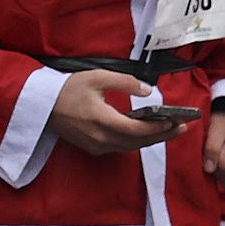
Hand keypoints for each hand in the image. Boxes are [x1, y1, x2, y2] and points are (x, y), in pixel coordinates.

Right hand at [47, 71, 185, 154]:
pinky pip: (120, 147)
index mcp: (100, 119)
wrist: (42, 105)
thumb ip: (125, 82)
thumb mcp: (97, 77)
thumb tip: (148, 91)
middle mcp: (99, 138)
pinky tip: (146, 133)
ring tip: (169, 130)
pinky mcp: (92, 148)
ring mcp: (95, 146)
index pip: (136, 129)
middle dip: (162, 135)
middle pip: (138, 142)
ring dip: (151, 140)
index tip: (175, 121)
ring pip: (131, 147)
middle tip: (182, 127)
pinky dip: (136, 141)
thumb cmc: (68, 89)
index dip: (158, 127)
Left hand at [203, 110, 224, 186]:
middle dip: (215, 162)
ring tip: (223, 151)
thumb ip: (212, 147)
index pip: (223, 164)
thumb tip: (209, 169)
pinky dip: (223, 172)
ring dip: (218, 167)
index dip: (213, 155)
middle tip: (219, 147)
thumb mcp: (216, 128)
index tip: (216, 143)